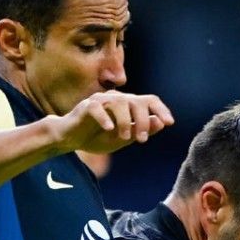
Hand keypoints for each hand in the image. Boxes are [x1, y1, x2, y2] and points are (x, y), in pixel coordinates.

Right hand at [53, 91, 174, 154]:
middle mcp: (117, 99)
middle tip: (141, 140)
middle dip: (143, 120)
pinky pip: (97, 108)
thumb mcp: (122, 139)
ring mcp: (101, 101)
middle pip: (137, 101)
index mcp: (128, 106)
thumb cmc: (96, 138)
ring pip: (119, 103)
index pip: (149, 100)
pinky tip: (109, 129)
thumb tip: (161, 123)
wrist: (70, 139)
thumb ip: (140, 131)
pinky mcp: (86, 106)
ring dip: (125, 121)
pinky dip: (104, 118)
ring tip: (124, 137)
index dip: (161, 110)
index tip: (169, 123)